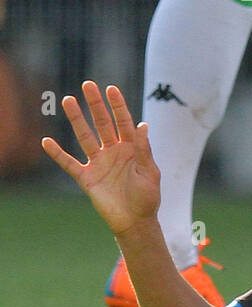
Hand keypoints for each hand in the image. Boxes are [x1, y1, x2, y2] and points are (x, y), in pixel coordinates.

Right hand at [41, 82, 160, 236]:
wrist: (135, 221)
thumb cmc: (147, 197)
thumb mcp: (150, 173)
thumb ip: (144, 150)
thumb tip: (143, 124)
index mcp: (132, 149)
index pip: (124, 122)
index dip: (118, 106)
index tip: (111, 88)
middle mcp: (114, 151)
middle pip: (103, 123)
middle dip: (96, 105)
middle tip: (88, 85)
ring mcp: (99, 163)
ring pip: (85, 137)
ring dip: (77, 120)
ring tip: (68, 100)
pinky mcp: (87, 178)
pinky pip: (69, 163)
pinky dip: (58, 154)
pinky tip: (47, 142)